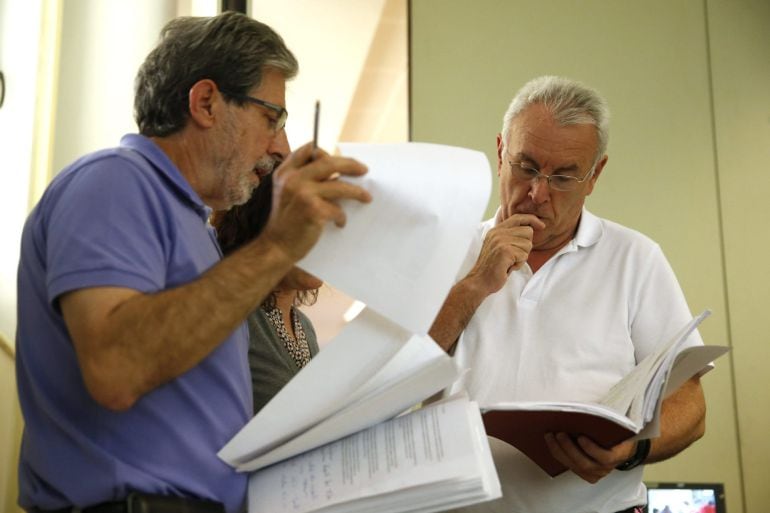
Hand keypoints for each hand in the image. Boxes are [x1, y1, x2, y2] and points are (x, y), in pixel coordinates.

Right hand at [261, 142, 371, 261]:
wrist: (276, 247)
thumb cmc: (285, 221)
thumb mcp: (285, 192)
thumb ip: (302, 178)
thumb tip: (335, 171)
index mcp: (285, 172)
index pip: (307, 150)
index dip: (324, 152)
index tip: (337, 160)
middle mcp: (292, 179)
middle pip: (329, 162)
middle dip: (350, 165)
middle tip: (364, 170)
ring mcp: (303, 193)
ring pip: (340, 186)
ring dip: (357, 192)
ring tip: (366, 197)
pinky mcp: (313, 210)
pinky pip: (337, 209)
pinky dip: (341, 217)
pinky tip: (339, 223)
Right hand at [462, 213, 544, 294]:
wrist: (479, 281)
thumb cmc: (492, 267)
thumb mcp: (499, 246)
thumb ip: (510, 236)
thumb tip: (529, 230)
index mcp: (496, 230)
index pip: (518, 217)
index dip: (532, 219)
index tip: (542, 226)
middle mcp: (498, 233)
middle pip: (528, 231)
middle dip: (526, 246)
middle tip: (514, 256)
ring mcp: (501, 241)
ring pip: (528, 245)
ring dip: (522, 257)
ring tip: (509, 262)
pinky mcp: (505, 251)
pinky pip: (524, 255)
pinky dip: (519, 264)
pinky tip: (508, 267)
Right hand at [544, 433, 636, 483]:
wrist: (631, 445)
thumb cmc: (605, 441)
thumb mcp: (589, 444)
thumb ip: (575, 442)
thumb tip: (556, 427)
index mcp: (584, 471)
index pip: (565, 462)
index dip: (554, 450)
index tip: (547, 436)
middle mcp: (594, 473)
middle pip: (573, 463)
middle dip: (560, 449)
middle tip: (553, 434)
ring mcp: (604, 468)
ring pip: (584, 463)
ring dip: (571, 448)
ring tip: (563, 434)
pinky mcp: (614, 460)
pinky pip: (600, 457)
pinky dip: (589, 448)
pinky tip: (582, 438)